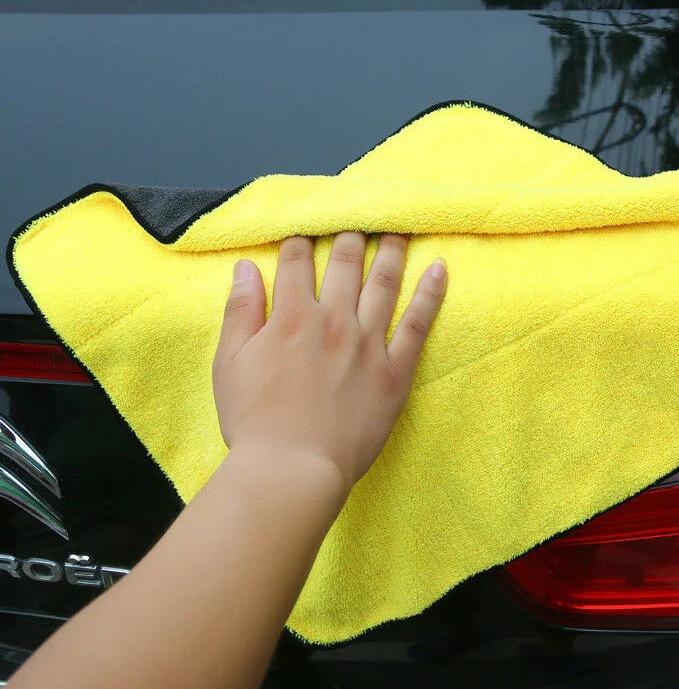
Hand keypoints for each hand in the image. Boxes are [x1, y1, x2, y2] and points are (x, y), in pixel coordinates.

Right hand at [212, 232, 447, 490]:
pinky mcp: (396, 370)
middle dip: (350, 235)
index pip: (298, 262)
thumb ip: (240, 311)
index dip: (301, 242)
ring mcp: (369, 343)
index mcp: (292, 315)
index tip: (307, 232)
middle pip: (346, 263)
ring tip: (400, 228)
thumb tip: (244, 267)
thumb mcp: (229, 362)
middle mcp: (334, 320)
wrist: (293, 470)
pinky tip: (440, 268)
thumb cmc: (254, 421)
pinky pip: (419, 323)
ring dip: (392, 251)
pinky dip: (431, 293)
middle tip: (360, 218)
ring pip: (385, 283)